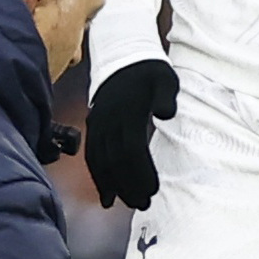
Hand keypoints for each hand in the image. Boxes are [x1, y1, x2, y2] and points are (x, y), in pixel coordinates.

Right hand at [85, 59, 176, 208]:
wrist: (122, 54)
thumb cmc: (150, 71)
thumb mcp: (165, 78)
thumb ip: (166, 96)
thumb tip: (166, 113)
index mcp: (128, 111)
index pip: (132, 148)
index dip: (141, 172)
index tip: (153, 190)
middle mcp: (109, 120)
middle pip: (115, 160)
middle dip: (128, 185)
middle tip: (143, 205)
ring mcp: (98, 123)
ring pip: (100, 161)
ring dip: (112, 185)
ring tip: (124, 204)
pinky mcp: (93, 126)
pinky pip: (91, 155)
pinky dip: (97, 176)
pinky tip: (105, 194)